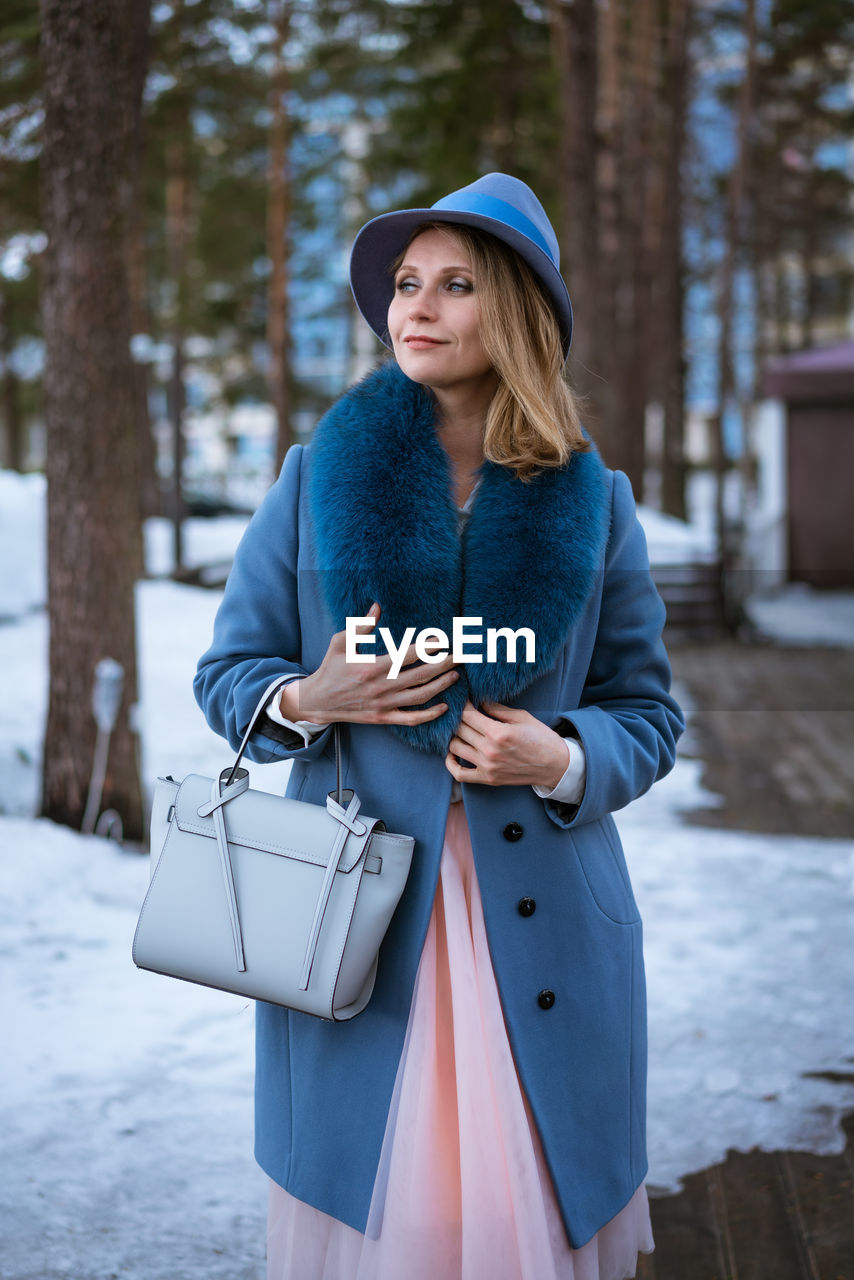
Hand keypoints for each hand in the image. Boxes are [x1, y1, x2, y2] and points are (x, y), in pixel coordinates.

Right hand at [281, 602, 458, 726]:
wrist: (318, 700)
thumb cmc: (331, 668)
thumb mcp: (341, 643)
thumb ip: (360, 626)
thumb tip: (377, 608)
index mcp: (372, 667)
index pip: (408, 655)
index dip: (429, 647)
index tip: (444, 640)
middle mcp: (381, 687)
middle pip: (421, 675)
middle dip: (444, 664)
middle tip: (460, 655)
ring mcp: (384, 705)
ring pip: (420, 697)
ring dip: (441, 686)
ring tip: (455, 674)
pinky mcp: (384, 718)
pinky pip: (411, 719)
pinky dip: (429, 715)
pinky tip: (444, 706)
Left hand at [444, 700, 568, 788]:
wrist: (555, 765)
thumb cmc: (541, 738)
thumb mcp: (521, 717)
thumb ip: (497, 709)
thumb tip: (479, 700)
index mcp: (498, 733)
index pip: (468, 715)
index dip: (463, 705)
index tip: (463, 700)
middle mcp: (489, 751)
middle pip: (459, 730)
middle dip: (457, 718)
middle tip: (459, 712)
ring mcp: (487, 767)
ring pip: (455, 748)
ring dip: (454, 737)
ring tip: (459, 730)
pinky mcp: (488, 779)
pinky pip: (459, 774)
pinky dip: (450, 763)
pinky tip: (452, 753)